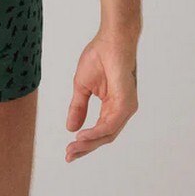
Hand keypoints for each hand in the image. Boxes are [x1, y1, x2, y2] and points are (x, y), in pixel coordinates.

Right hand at [65, 33, 138, 161]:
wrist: (111, 40)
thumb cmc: (99, 57)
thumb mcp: (82, 87)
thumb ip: (78, 107)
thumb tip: (70, 128)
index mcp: (112, 106)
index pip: (99, 131)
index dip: (83, 142)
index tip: (68, 151)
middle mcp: (121, 110)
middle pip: (103, 137)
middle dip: (85, 147)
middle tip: (68, 155)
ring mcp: (126, 108)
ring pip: (107, 134)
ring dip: (88, 143)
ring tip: (73, 148)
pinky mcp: (126, 103)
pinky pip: (110, 124)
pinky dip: (96, 132)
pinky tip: (82, 136)